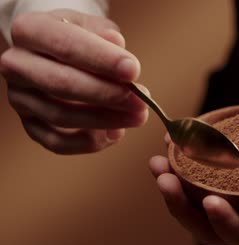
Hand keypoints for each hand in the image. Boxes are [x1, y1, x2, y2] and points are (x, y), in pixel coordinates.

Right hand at [0, 9, 147, 153]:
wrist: (58, 54)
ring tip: (138, 116)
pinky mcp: (30, 125)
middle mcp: (17, 65)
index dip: (101, 59)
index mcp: (30, 31)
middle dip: (107, 94)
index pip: (65, 45)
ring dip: (106, 120)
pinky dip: (90, 142)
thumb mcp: (93, 26)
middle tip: (140, 100)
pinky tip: (116, 132)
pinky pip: (58, 143)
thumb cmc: (81, 38)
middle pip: (61, 84)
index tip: (133, 70)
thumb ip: (105, 35)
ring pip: (61, 116)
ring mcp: (20, 98)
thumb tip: (116, 44)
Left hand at [149, 109, 238, 244]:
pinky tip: (177, 144)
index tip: (210, 200)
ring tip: (159, 162)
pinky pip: (214, 177)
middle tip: (164, 178)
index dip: (229, 228)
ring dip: (179, 187)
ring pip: (207, 204)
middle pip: (218, 228)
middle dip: (186, 209)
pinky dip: (192, 164)